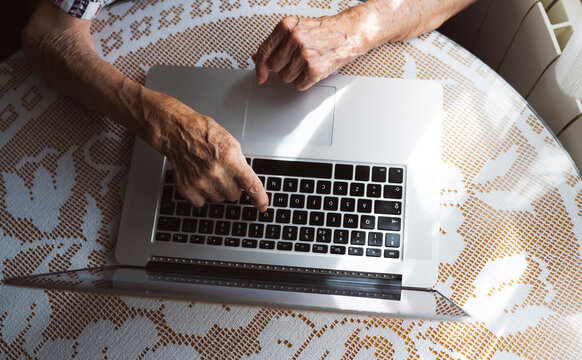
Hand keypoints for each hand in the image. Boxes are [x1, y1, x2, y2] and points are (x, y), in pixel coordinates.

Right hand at [143, 90, 268, 210]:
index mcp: (230, 159)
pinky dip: (201, 194)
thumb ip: (240, 164)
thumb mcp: (230, 143)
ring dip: (217, 190)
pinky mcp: (187, 188)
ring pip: (219, 199)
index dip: (259, 199)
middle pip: (235, 195)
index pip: (251, 185)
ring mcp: (200, 181)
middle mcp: (216, 172)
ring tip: (209, 172)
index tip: (262, 206)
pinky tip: (198, 179)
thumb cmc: (203, 134)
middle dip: (232, 186)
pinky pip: (201, 202)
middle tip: (223, 173)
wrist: (177, 132)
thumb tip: (248, 183)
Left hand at [253, 13, 372, 90]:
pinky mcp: (313, 69)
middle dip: (283, 68)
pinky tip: (313, 71)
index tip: (260, 75)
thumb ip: (276, 43)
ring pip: (285, 78)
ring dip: (295, 75)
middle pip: (274, 67)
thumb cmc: (325, 32)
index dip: (260, 66)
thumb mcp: (297, 29)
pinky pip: (298, 85)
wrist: (349, 33)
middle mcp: (294, 39)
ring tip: (307, 64)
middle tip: (297, 61)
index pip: (264, 51)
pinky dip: (305, 82)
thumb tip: (258, 57)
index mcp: (286, 27)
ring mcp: (304, 55)